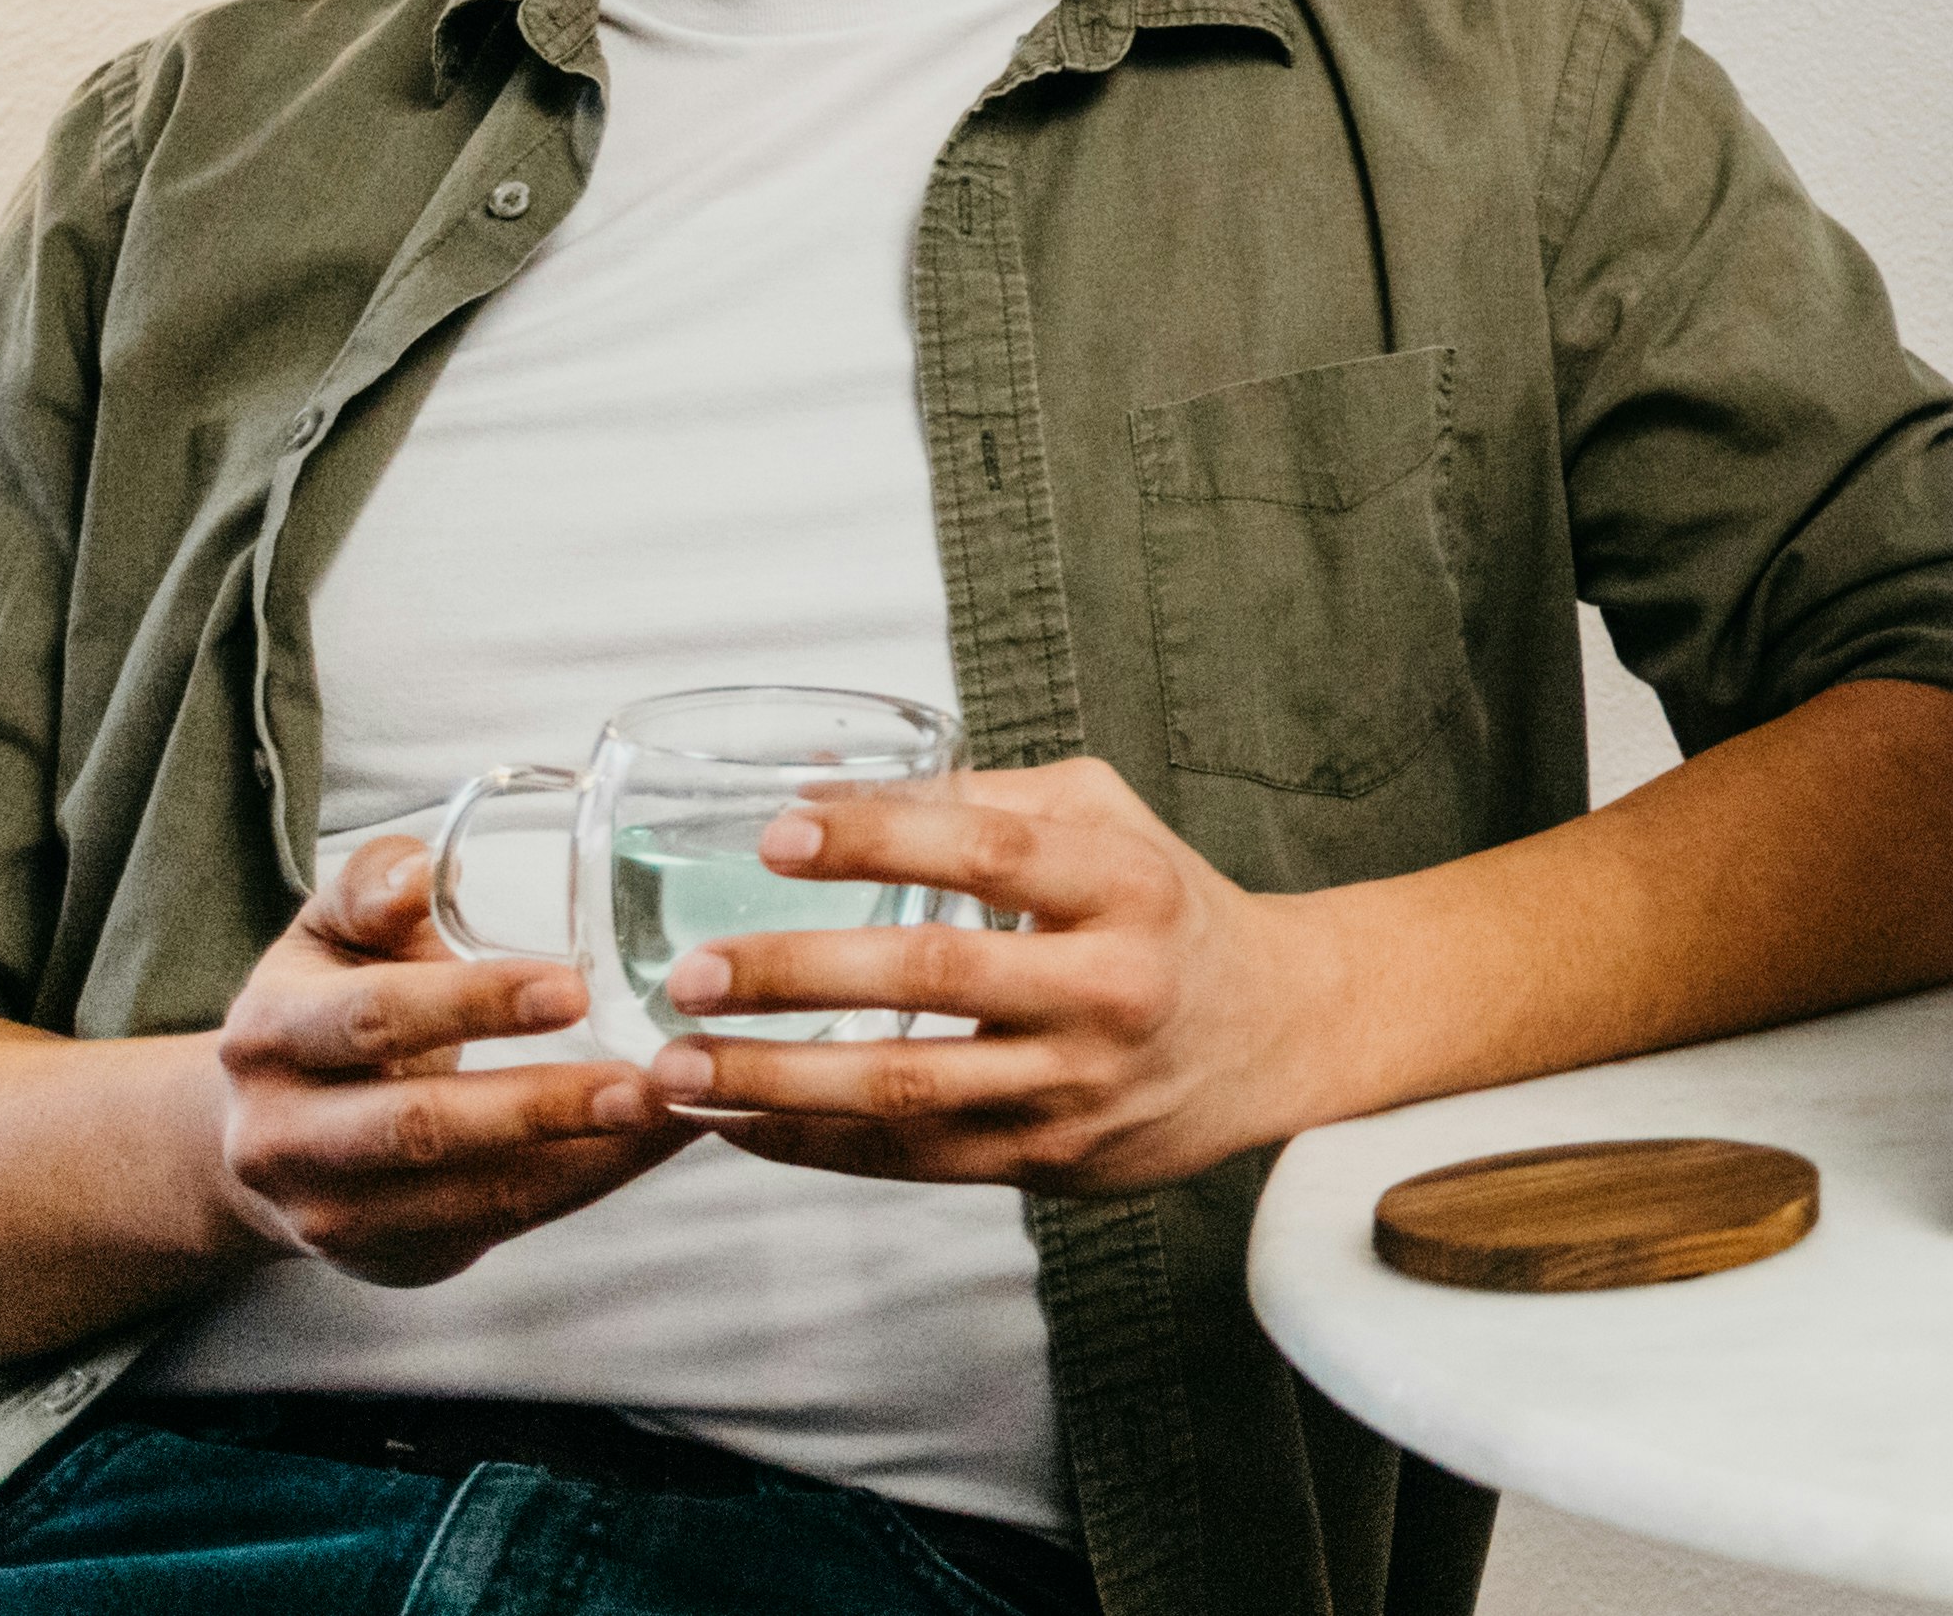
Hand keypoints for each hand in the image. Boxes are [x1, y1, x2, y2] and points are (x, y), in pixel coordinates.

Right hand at [212, 834, 682, 1284]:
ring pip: (471, 1193)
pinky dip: (588, 1181)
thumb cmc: (327, 1006)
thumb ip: (373, 890)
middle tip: (647, 1078)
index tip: (572, 988)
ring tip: (678, 1108)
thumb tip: (420, 870)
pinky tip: (657, 1140)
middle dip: (538, 1106)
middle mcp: (283, 1137)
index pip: (372, 1019)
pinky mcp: (389, 1256)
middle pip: (419, 1126)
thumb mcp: (330, 937)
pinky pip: (500, 1223)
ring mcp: (332, 1212)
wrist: (262, 1141)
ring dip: (584, 1154)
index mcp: (270, 1035)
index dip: (471, 1004)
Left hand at [647, 756, 1335, 1193]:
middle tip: (696, 971)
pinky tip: (735, 1122)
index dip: (880, 837)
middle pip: (936, 976)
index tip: (778, 831)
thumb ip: (984, 801)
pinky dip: (809, 1145)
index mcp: (1127, 884)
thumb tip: (826, 790)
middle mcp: (1110, 986)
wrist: (1275, 1034)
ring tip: (676, 1065)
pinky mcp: (1047, 1162)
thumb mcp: (1108, 822)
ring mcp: (1077, 1085)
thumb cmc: (1168, 909)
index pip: (992, 851)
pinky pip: (909, 1159)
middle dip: (798, 974)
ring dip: (774, 1080)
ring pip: (907, 1090)